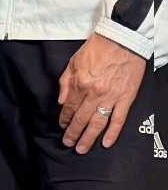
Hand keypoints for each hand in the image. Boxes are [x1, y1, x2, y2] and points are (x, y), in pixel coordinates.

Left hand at [58, 33, 146, 152]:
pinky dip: (112, 133)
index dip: (64, 118)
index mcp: (80, 83)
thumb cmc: (97, 49)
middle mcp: (94, 93)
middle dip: (73, 133)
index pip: (69, 107)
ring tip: (81, 148)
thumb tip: (62, 102)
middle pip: (81, 118)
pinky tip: (106, 143)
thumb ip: (65, 82)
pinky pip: (118, 120)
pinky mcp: (126, 99)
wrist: (122, 41)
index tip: (61, 126)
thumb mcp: (73, 62)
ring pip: (98, 123)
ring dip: (89, 137)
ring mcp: (111, 98)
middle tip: (68, 143)